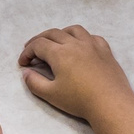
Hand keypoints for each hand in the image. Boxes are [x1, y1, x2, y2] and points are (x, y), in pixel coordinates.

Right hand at [19, 25, 133, 120]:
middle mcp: (75, 43)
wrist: (110, 103)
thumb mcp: (51, 94)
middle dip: (39, 40)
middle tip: (32, 50)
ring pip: (74, 30)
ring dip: (61, 33)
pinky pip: (92, 37)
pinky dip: (82, 38)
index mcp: (60, 53)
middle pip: (53, 33)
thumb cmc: (79, 100)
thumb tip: (26, 72)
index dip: (27, 52)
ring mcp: (92, 45)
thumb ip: (34, 82)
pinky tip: (81, 46)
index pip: (38, 45)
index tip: (22, 63)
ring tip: (55, 43)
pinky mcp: (105, 50)